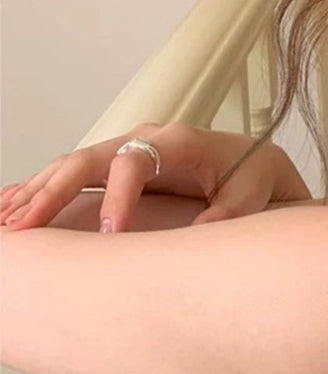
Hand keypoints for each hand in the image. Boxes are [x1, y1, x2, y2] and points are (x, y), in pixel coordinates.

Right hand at [0, 123, 311, 232]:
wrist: (256, 163)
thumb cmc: (254, 174)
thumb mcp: (254, 190)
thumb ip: (231, 210)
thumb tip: (204, 233)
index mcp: (179, 141)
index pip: (136, 161)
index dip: (118, 195)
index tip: (110, 232)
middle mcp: (147, 140)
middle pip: (89, 158)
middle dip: (54, 190)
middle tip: (26, 226)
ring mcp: (128, 150)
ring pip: (71, 165)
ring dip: (37, 192)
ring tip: (6, 223)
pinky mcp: (116, 168)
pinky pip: (71, 175)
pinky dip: (40, 190)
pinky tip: (10, 209)